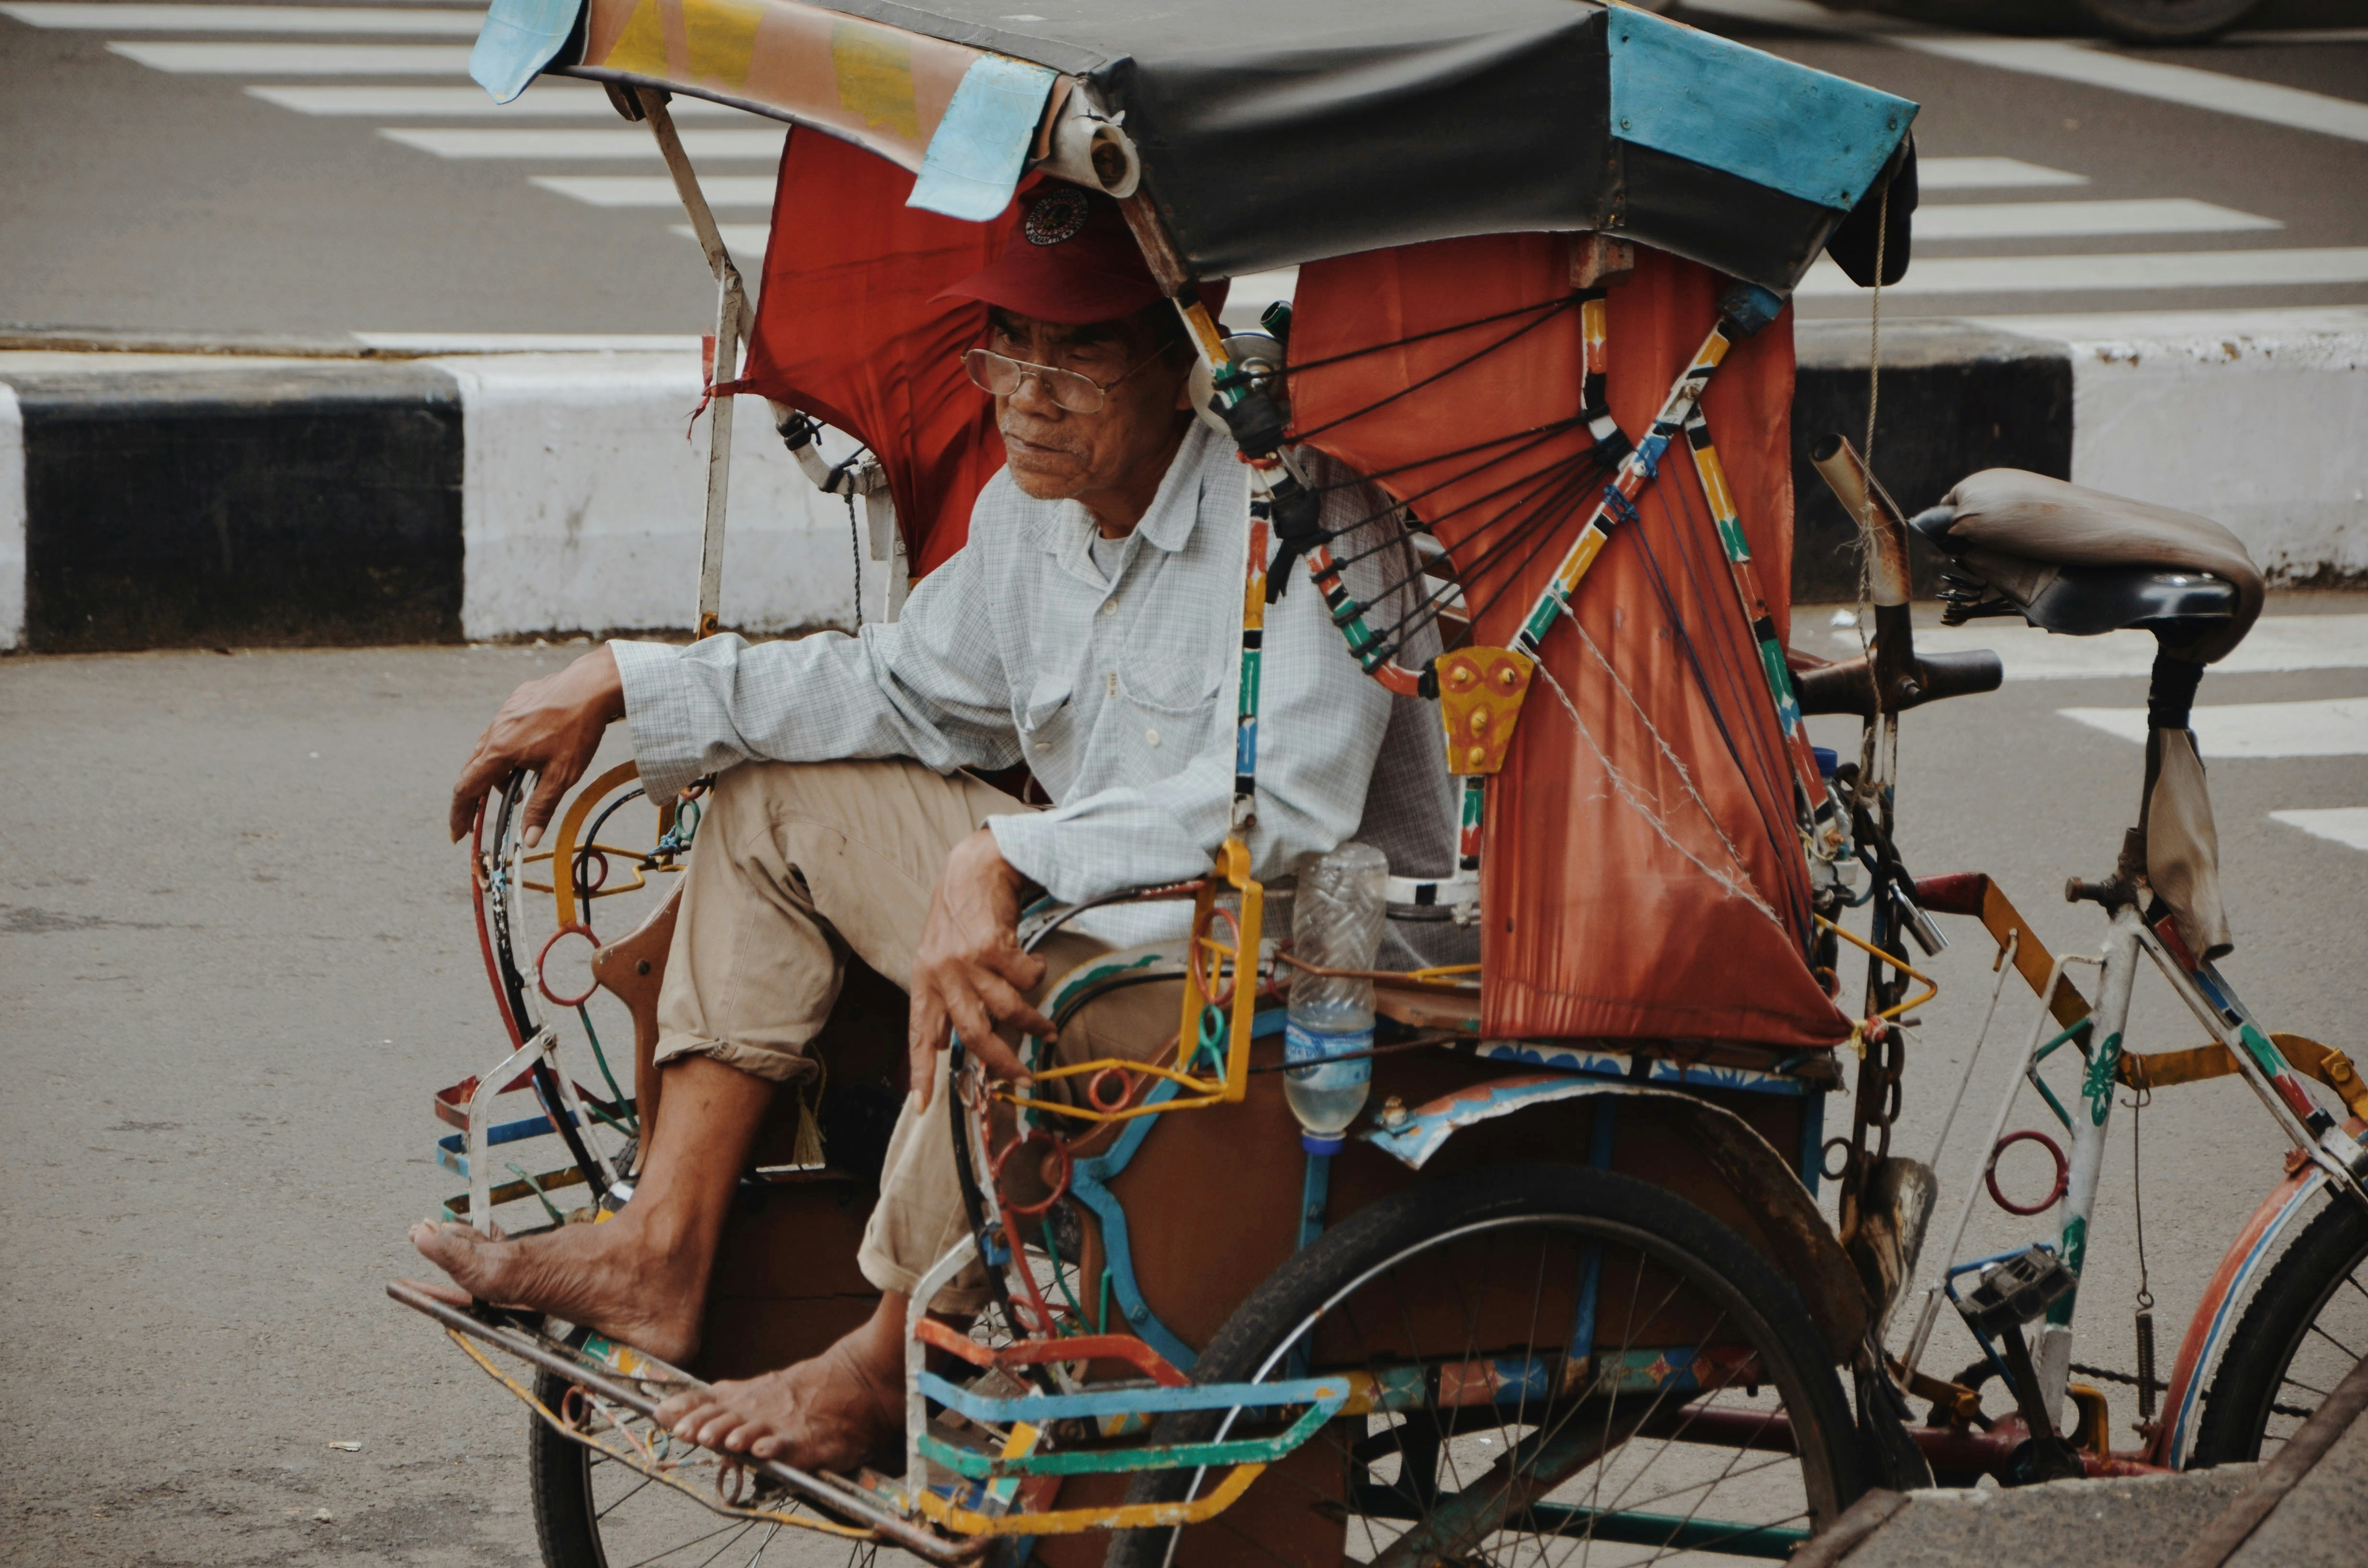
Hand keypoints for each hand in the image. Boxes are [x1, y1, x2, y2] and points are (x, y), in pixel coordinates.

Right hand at [449, 646, 626, 845]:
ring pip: (488, 750)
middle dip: (475, 797)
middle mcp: (495, 730)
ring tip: (519, 790)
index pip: (467, 788)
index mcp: (499, 750)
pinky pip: (503, 732)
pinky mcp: (517, 702)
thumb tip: (528, 839)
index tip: (458, 833)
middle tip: (481, 817)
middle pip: (472, 769)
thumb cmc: (578, 729)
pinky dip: (508, 752)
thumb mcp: (562, 776)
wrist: (592, 686)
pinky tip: (530, 757)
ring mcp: (505, 713)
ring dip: (496, 774)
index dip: (461, 814)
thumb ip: (541, 807)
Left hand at [908, 829, 1054, 1107]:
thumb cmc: (958, 915)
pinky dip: (1036, 975)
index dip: (920, 1071)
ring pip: (1008, 1009)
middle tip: (1023, 1078)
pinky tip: (1032, 962)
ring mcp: (967, 960)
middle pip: (973, 1034)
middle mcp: (941, 973)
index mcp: (924, 981)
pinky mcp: (994, 946)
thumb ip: (943, 998)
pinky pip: (1026, 978)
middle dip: (1002, 1061)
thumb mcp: (937, 957)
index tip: (922, 1105)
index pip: (919, 1034)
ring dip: (1033, 1021)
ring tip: (1046, 1026)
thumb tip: (945, 1045)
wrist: (973, 867)